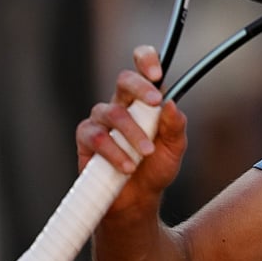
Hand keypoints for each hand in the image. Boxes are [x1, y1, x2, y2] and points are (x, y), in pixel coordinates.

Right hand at [76, 45, 187, 214]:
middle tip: (155, 102)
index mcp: (145, 101)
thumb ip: (175, 126)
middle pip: (124, 79)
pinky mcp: (86, 139)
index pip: (142, 69)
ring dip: (132, 133)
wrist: (138, 200)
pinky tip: (127, 166)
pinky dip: (114, 152)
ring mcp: (101, 120)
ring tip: (146, 153)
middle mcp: (121, 105)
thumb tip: (171, 103)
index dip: (147, 60)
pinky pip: (96, 137)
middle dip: (140, 87)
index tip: (158, 72)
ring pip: (112, 112)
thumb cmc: (156, 168)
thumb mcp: (175, 148)